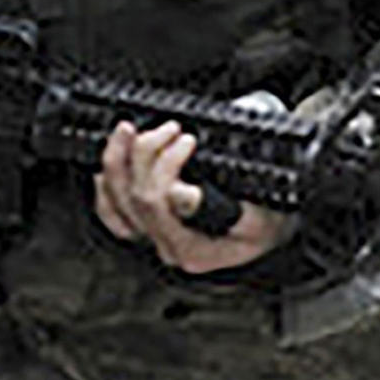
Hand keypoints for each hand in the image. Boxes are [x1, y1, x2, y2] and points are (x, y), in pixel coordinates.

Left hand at [94, 120, 294, 274]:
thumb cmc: (269, 222)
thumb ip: (224, 208)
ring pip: (116, 199)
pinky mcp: (143, 227)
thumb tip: (183, 194)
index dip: (166, 167)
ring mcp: (152, 238)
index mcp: (194, 249)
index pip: (160, 205)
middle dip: (148, 153)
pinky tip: (112, 162)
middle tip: (171, 129)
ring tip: (133, 131)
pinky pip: (110, 210)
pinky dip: (107, 183)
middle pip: (136, 197)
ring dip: (120, 158)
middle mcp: (168, 247)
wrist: (273, 231)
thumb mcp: (260, 215)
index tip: (188, 141)